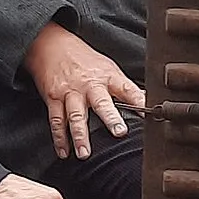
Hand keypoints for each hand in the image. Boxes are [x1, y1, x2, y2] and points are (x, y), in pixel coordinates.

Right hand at [25, 22, 145, 160]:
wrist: (51, 45)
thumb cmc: (83, 59)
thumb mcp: (108, 67)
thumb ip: (123, 86)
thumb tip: (143, 101)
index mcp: (107, 77)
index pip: (127, 89)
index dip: (138, 99)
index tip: (148, 111)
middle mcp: (89, 85)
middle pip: (101, 103)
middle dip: (111, 118)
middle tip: (119, 132)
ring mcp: (71, 92)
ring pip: (76, 116)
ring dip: (80, 136)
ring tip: (84, 154)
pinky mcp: (54, 98)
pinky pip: (56, 120)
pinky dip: (59, 138)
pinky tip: (63, 151)